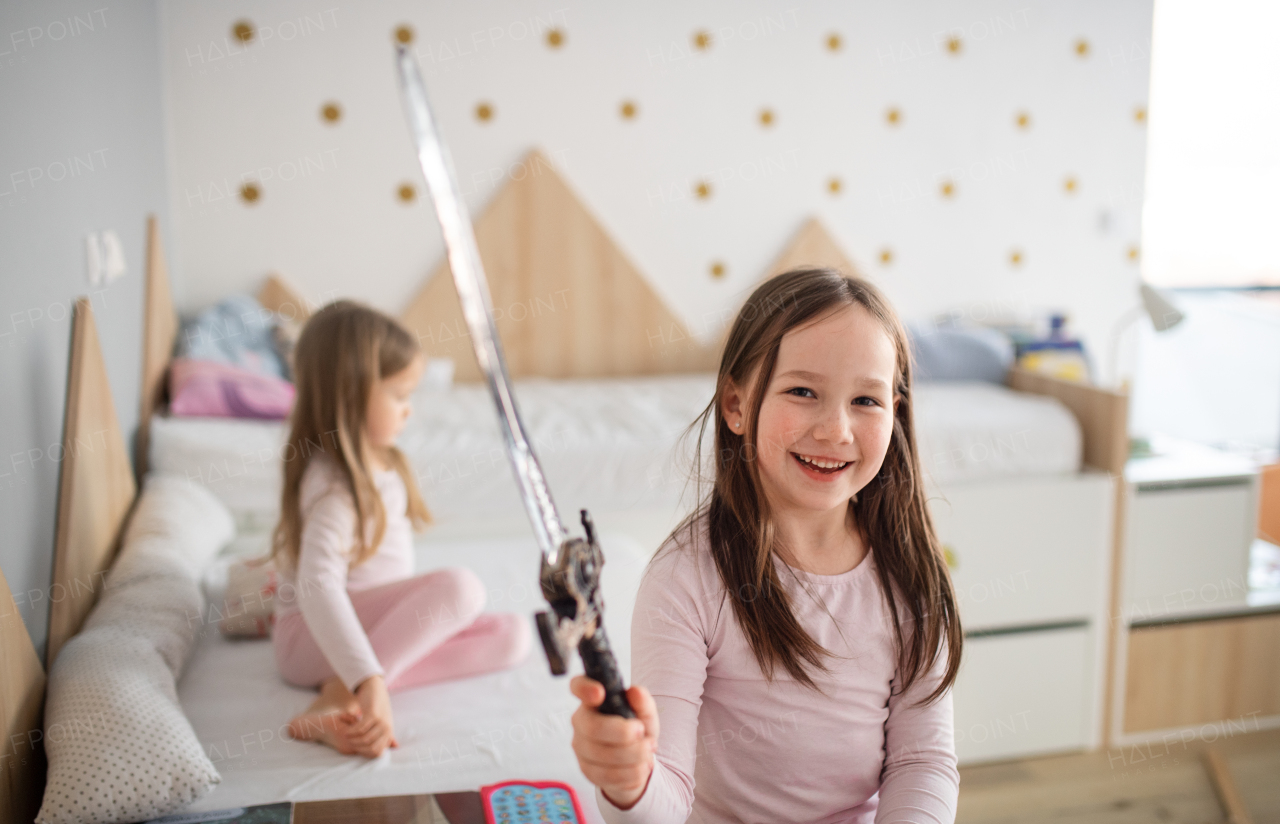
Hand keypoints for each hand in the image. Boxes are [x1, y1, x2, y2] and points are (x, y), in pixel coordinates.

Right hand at [348, 675, 397, 756]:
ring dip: (353, 740)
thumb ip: (388, 735)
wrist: (375, 688)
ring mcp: (381, 721)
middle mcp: (387, 728)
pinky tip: (346, 731)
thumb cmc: (379, 707)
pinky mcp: (373, 714)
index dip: (365, 753)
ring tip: (346, 736)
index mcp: (389, 732)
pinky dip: (351, 732)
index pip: (378, 753)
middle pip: (371, 748)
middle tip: (349, 743)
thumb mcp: (385, 722)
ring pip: (365, 739)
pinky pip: (360, 729)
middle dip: (358, 747)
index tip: (356, 748)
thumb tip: (396, 746)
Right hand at [570, 676, 658, 809]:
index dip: (584, 688)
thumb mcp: (646, 714)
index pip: (578, 686)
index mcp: (592, 700)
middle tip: (642, 732)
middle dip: (623, 733)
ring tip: (648, 750)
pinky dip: (631, 772)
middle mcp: (581, 721)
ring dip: (633, 754)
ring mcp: (581, 747)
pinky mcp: (587, 770)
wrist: (638, 760)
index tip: (600, 693)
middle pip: (593, 728)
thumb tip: (635, 692)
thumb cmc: (637, 729)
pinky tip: (641, 766)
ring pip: (602, 755)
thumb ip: (643, 701)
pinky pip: (607, 775)